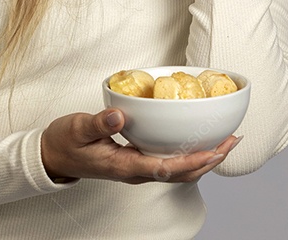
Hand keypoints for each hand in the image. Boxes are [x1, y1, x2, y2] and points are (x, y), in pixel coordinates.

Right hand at [40, 107, 240, 183]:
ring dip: (204, 157)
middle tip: (233, 140)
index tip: (215, 150)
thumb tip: (120, 114)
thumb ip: (99, 122)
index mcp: (124, 166)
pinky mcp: (137, 160)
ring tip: (226, 141)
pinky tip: (199, 139)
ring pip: (179, 170)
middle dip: (210, 159)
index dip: (193, 161)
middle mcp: (136, 171)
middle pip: (181, 173)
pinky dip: (190, 153)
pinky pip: (170, 161)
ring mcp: (138, 168)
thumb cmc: (65, 142)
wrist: (53, 156)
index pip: (166, 168)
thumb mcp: (77, 128)